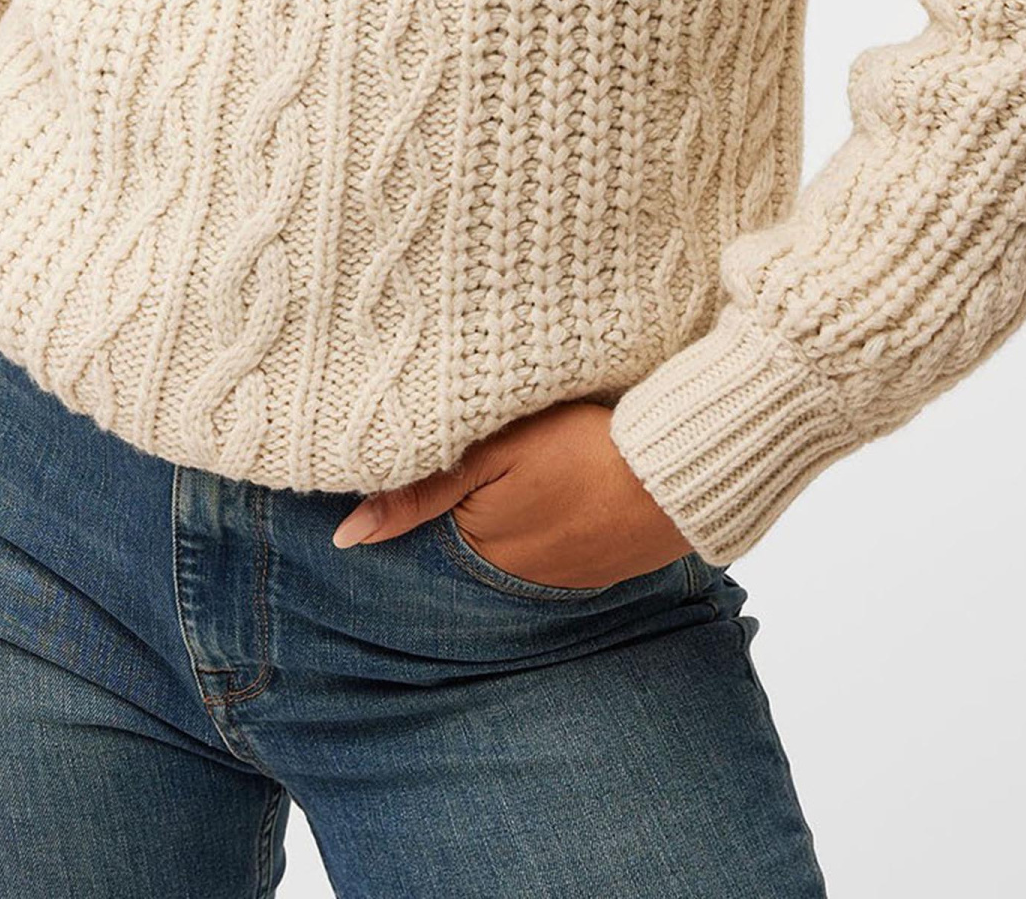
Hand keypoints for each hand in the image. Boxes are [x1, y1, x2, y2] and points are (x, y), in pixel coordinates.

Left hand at [330, 399, 693, 587]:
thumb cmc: (584, 447)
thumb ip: (422, 489)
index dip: (422, 497)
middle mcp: (514, 577)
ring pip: (512, 546)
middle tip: (494, 463)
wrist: (679, 471)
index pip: (428, 527)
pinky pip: (554, 551)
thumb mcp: (496, 453)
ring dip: (510, 517)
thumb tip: (346, 538)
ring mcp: (560, 578)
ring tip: (533, 475)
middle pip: (468, 539)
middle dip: (469, 509)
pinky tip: (565, 493)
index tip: (425, 468)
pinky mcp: (597, 568)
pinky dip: (551, 525)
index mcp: (479, 545)